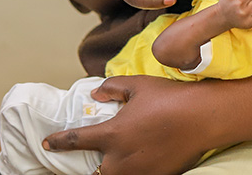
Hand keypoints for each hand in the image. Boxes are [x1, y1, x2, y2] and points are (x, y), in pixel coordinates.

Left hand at [43, 76, 211, 174]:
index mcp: (112, 134)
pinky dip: (133, 170)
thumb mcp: (138, 85)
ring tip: (117, 159)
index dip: (59, 142)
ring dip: (110, 170)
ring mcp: (138, 172)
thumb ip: (112, 88)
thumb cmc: (169, 98)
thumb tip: (95, 95)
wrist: (202, 117)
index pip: (76, 140)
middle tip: (87, 161)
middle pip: (94, 172)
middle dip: (88, 168)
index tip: (48, 143)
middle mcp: (120, 159)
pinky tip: (140, 160)